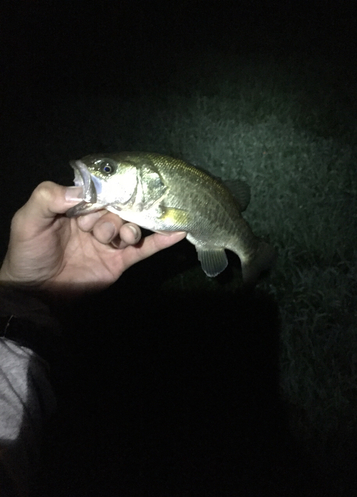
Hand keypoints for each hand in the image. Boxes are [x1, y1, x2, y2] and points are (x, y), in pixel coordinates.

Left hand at [0, 181, 185, 294]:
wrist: (37, 294)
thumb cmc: (30, 254)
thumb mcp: (28, 221)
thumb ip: (47, 198)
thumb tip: (81, 191)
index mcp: (76, 207)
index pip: (99, 192)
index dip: (104, 194)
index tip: (111, 195)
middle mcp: (96, 221)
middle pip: (118, 209)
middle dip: (112, 217)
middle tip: (101, 231)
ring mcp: (110, 242)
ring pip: (130, 226)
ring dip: (130, 229)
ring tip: (122, 239)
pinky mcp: (120, 261)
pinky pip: (143, 249)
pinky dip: (161, 241)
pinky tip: (178, 231)